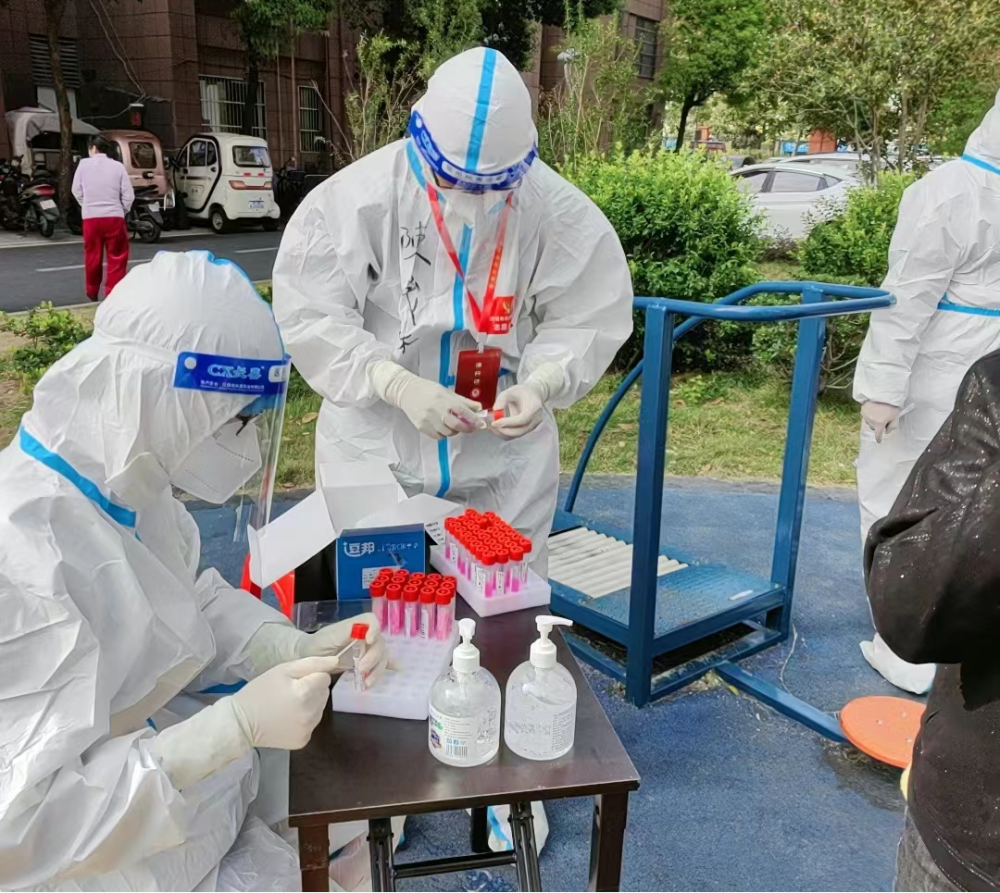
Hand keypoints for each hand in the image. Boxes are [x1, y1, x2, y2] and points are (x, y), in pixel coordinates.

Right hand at [149, 655, 340, 788]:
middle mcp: (311, 714)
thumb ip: (312, 664)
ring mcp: (308, 730)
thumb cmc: (259, 692)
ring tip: (287, 705)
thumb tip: (336, 661)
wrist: (240, 723)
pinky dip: (304, 719)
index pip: (324, 677)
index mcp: (306, 694)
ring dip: (310, 704)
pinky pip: (312, 723)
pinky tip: (287, 718)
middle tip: (289, 692)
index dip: (309, 676)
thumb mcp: (282, 670)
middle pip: (324, 693)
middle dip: (311, 689)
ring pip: (320, 708)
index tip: (293, 681)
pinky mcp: (303, 741)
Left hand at [296, 613, 389, 689]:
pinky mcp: (366, 661)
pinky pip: (381, 662)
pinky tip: (396, 668)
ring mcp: (366, 649)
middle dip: (373, 657)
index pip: (372, 621)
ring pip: (381, 656)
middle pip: (379, 642)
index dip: (375, 629)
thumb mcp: (327, 638)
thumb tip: (363, 633)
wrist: (308, 657)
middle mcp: (364, 636)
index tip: (369, 640)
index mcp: (354, 626)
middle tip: (361, 669)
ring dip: (377, 669)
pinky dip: (388, 665)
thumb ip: (344, 633)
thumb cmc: (316, 645)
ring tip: (367, 683)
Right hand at [371, 360, 483, 438]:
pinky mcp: (421, 426)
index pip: (463, 411)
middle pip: (456, 425)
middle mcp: (436, 409)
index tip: (482, 424)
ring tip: (452, 424)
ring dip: (454, 431)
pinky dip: (443, 434)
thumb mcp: (446, 392)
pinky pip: (437, 436)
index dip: (474, 419)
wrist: (406, 391)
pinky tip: (442, 427)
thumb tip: (479, 407)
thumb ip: (463, 401)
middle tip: (471, 428)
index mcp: (444, 399)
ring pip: (448, 432)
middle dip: (467, 428)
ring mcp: (428, 419)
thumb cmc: (428, 390)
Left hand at [492, 362, 564, 439]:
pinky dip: (505, 433)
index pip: (522, 419)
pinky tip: (497, 427)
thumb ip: (502, 399)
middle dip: (503, 430)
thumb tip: (495, 411)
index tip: (494, 422)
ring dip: (503, 433)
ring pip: (516, 435)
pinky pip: (515, 435)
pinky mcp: (527, 430)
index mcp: (534, 407)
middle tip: (491, 425)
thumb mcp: (511, 390)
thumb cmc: (522, 392)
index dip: (507, 423)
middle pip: (520, 431)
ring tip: (492, 426)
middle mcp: (536, 419)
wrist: (533, 395)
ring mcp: (533, 426)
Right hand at [862, 401, 900, 442]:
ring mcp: (866, 416)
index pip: (878, 435)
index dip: (879, 438)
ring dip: (873, 421)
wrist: (882, 393)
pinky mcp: (863, 410)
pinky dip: (870, 415)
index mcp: (879, 423)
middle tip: (884, 419)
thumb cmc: (891, 405)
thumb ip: (892, 426)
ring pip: (869, 422)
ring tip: (878, 413)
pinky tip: (874, 410)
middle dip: (878, 426)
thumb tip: (887, 431)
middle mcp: (871, 421)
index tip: (879, 441)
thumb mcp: (896, 416)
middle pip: (874, 428)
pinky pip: (866, 416)